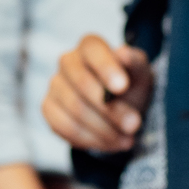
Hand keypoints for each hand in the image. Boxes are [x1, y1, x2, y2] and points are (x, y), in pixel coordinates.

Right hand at [43, 35, 152, 154]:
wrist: (120, 107)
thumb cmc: (130, 85)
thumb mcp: (140, 73)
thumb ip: (134, 63)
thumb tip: (123, 54)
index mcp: (90, 46)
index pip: (93, 50)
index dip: (106, 68)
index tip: (122, 87)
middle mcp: (68, 61)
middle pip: (82, 83)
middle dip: (111, 108)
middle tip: (134, 125)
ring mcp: (55, 85)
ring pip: (75, 109)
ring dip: (104, 129)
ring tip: (127, 139)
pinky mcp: (48, 108)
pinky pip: (64, 127)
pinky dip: (90, 139)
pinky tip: (109, 143)